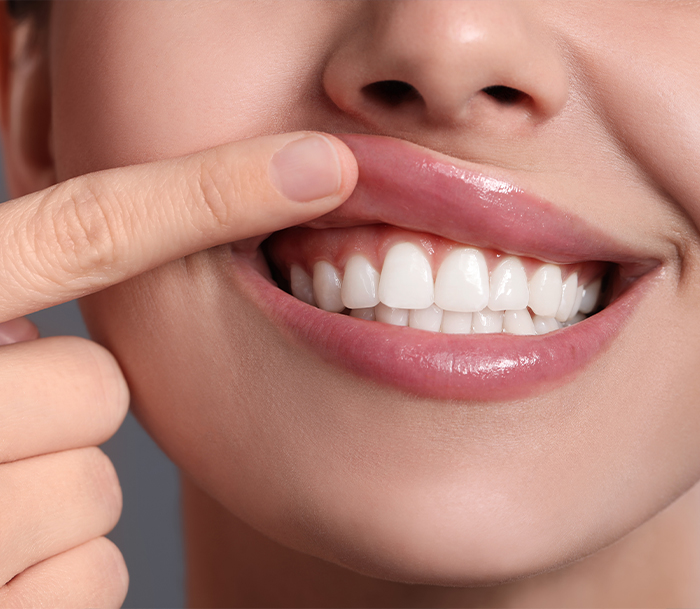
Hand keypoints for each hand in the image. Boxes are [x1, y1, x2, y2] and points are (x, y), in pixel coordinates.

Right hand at [0, 132, 356, 607]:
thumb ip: (11, 286)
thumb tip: (113, 270)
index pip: (90, 229)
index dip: (213, 191)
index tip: (321, 167)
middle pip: (97, 389)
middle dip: (53, 411)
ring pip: (92, 492)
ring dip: (45, 499)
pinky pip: (87, 581)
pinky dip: (50, 580)